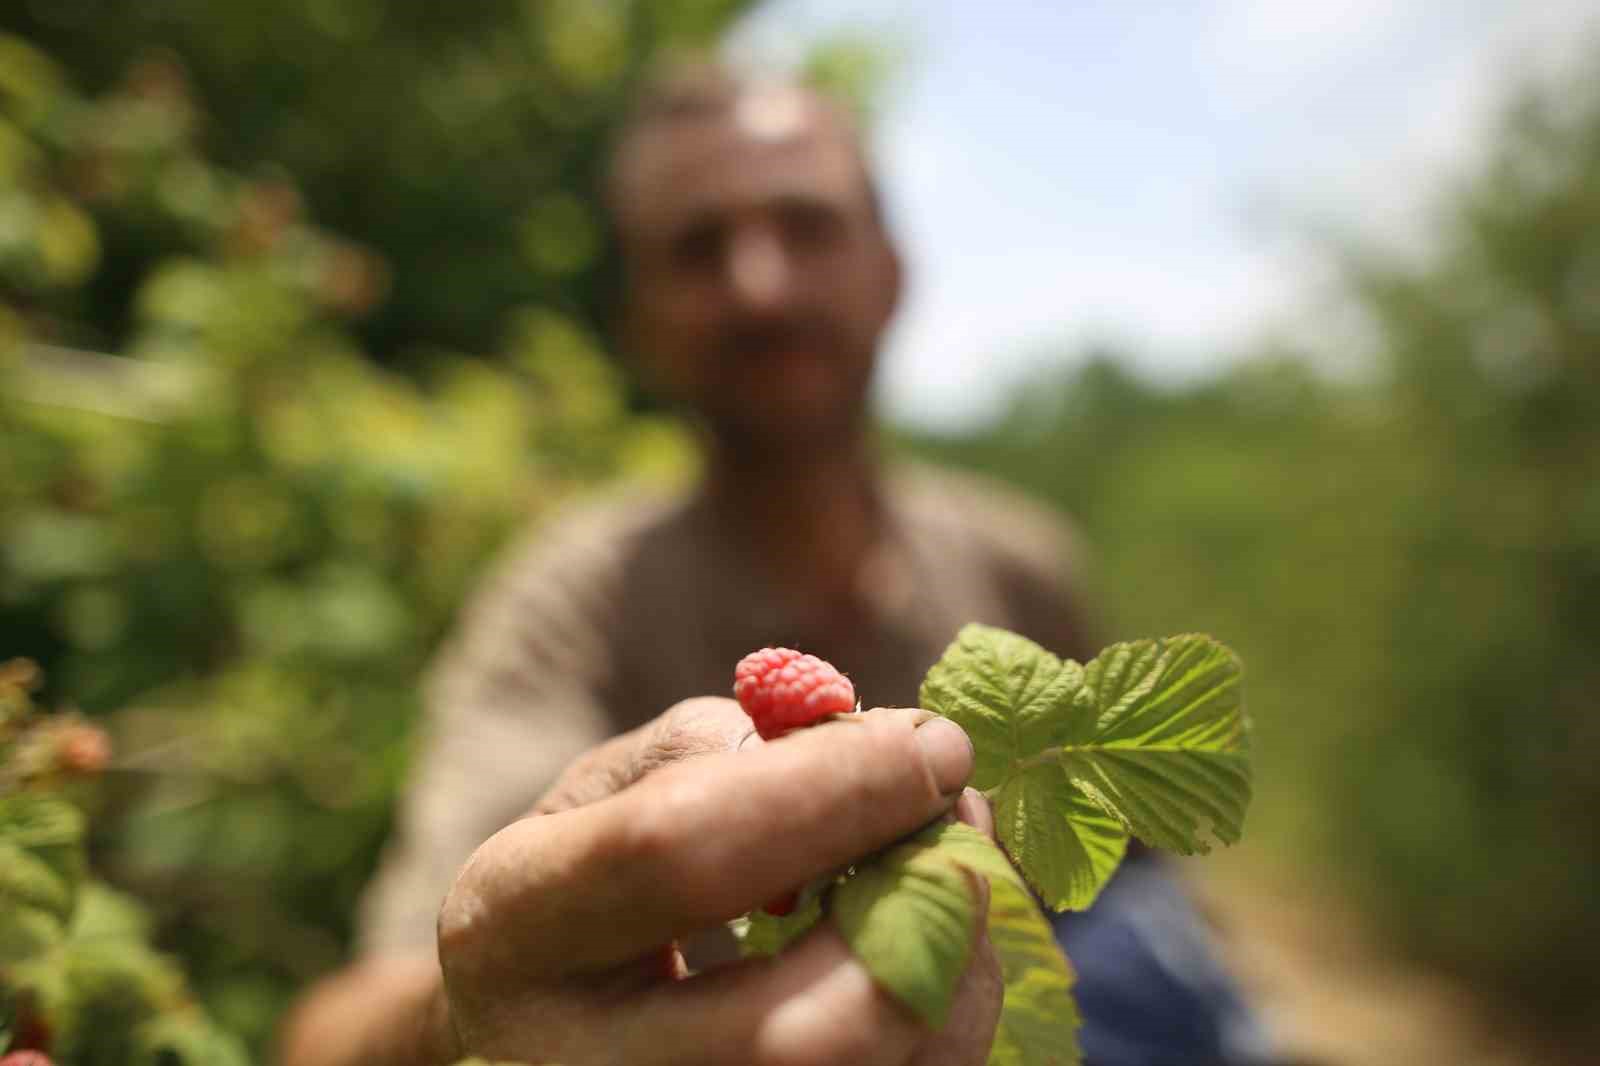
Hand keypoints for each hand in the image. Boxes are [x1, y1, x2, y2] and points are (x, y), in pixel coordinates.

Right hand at [435, 697, 1002, 1065]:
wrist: (538, 1025)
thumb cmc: (584, 880)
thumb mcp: (614, 787)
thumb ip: (736, 748)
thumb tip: (905, 749)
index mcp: (516, 929)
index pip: (687, 853)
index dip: (835, 788)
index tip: (934, 739)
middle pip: (810, 1033)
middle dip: (920, 902)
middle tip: (956, 810)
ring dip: (959, 956)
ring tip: (945, 864)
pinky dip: (952, 1010)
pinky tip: (930, 939)